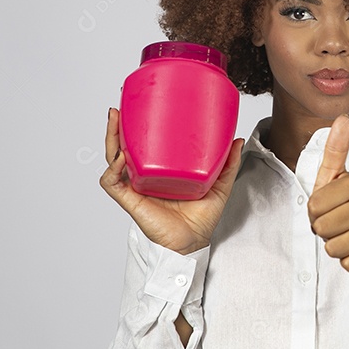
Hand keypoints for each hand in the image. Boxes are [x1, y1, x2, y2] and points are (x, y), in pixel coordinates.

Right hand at [100, 107, 244, 254]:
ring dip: (110, 139)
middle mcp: (144, 176)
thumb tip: (237, 139)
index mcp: (160, 170)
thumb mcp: (219, 185)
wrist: (193, 243)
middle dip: (116, 127)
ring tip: (114, 120)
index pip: (144, 144)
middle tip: (119, 108)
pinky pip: (113, 183)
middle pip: (123, 147)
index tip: (138, 106)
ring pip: (112, 159)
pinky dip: (113, 169)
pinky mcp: (131, 200)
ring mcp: (135, 186)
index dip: (136, 127)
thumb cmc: (201, 218)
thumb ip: (228, 164)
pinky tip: (120, 158)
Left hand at [308, 115, 348, 273]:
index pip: (313, 207)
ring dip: (336, 246)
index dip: (316, 211)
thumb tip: (341, 118)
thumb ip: (335, 150)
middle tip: (340, 223)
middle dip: (325, 230)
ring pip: (333, 248)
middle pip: (322, 228)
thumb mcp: (338, 177)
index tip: (332, 207)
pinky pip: (348, 264)